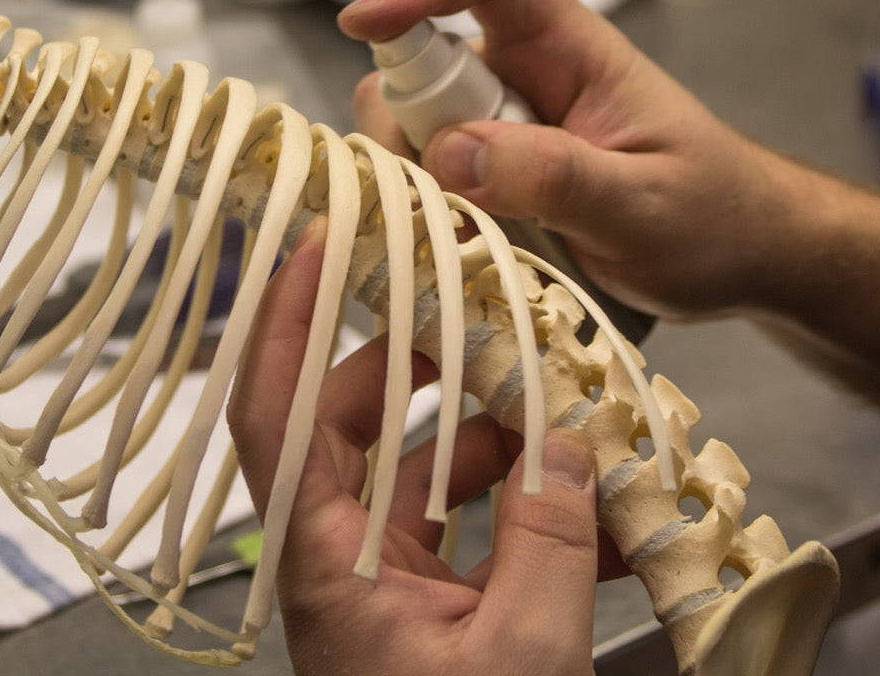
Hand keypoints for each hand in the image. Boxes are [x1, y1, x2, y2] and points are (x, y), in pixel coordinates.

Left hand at [228, 224, 602, 675]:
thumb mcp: (524, 653)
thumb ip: (551, 538)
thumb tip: (570, 442)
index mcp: (327, 563)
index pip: (274, 415)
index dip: (281, 322)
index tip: (314, 245)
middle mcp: (346, 560)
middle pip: (363, 425)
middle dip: (428, 369)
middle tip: (482, 318)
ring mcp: (393, 583)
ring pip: (434, 474)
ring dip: (506, 444)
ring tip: (576, 420)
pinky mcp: (441, 609)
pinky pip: (481, 530)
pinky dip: (535, 510)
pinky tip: (605, 514)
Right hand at [339, 0, 793, 318]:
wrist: (745, 255)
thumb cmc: (715, 217)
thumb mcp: (644, 207)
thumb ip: (554, 177)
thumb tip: (447, 151)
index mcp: (573, 48)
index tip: (365, 23)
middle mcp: (526, 70)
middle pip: (422, 50)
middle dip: (404, 115)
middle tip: (441, 195)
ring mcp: (503, 120)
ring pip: (413, 115)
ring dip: (410, 170)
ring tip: (463, 230)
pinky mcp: (492, 167)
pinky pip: (428, 166)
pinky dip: (421, 201)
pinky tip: (458, 242)